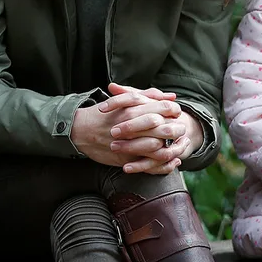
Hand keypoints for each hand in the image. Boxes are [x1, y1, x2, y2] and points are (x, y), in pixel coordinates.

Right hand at [70, 85, 188, 174]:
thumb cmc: (104, 113)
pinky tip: (172, 161)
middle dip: (177, 130)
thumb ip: (148, 96)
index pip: (165, 108)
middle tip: (181, 130)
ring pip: (159, 148)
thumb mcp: (125, 100)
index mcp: (133, 108)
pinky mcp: (125, 157)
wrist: (80, 130)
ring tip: (178, 146)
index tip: (176, 114)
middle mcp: (133, 124)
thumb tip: (172, 97)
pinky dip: (164, 164)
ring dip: (172, 148)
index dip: (175, 111)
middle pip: (166, 128)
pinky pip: (149, 164)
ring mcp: (129, 142)